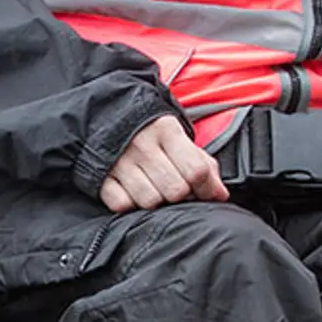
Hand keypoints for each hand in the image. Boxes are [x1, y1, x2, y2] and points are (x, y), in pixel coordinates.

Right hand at [97, 115, 229, 213]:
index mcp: (166, 130)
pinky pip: (122, 205)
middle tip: (177, 189)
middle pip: (176, 191)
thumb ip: (203, 163)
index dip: (208, 189)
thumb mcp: (179, 138)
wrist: (106, 116)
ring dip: (157, 202)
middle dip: (181, 195)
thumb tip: (220, 195)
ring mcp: (119, 162)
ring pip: (150, 202)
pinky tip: (133, 192)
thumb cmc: (151, 133)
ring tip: (156, 190)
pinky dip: (130, 204)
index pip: (196, 171)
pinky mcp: (101, 177)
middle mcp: (142, 145)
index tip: (209, 194)